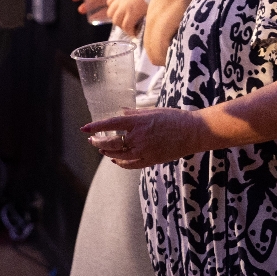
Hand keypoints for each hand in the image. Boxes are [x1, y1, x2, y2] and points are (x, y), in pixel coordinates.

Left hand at [81, 107, 200, 168]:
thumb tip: (119, 113)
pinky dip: (120, 163)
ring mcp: (144, 150)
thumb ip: (133, 114)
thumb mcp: (151, 110)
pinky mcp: (150, 160)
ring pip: (118, 155)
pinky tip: (115, 159)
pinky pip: (130, 164)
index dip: (96, 127)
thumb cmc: (173, 118)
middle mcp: (138, 137)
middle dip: (98, 142)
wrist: (192, 132)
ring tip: (102, 149)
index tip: (85, 129)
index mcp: (138, 122)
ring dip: (107, 153)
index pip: (111, 124)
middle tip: (92, 140)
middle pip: (111, 143)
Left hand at [106, 0, 146, 34]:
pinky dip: (130, 31)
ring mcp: (125, 6)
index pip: (110, 1)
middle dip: (117, 19)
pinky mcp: (132, 13)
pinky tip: (136, 33)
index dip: (115, 8)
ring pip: (117, 21)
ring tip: (132, 29)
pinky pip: (127, 26)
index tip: (122, 12)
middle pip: (111, 13)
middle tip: (127, 23)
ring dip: (123, 26)